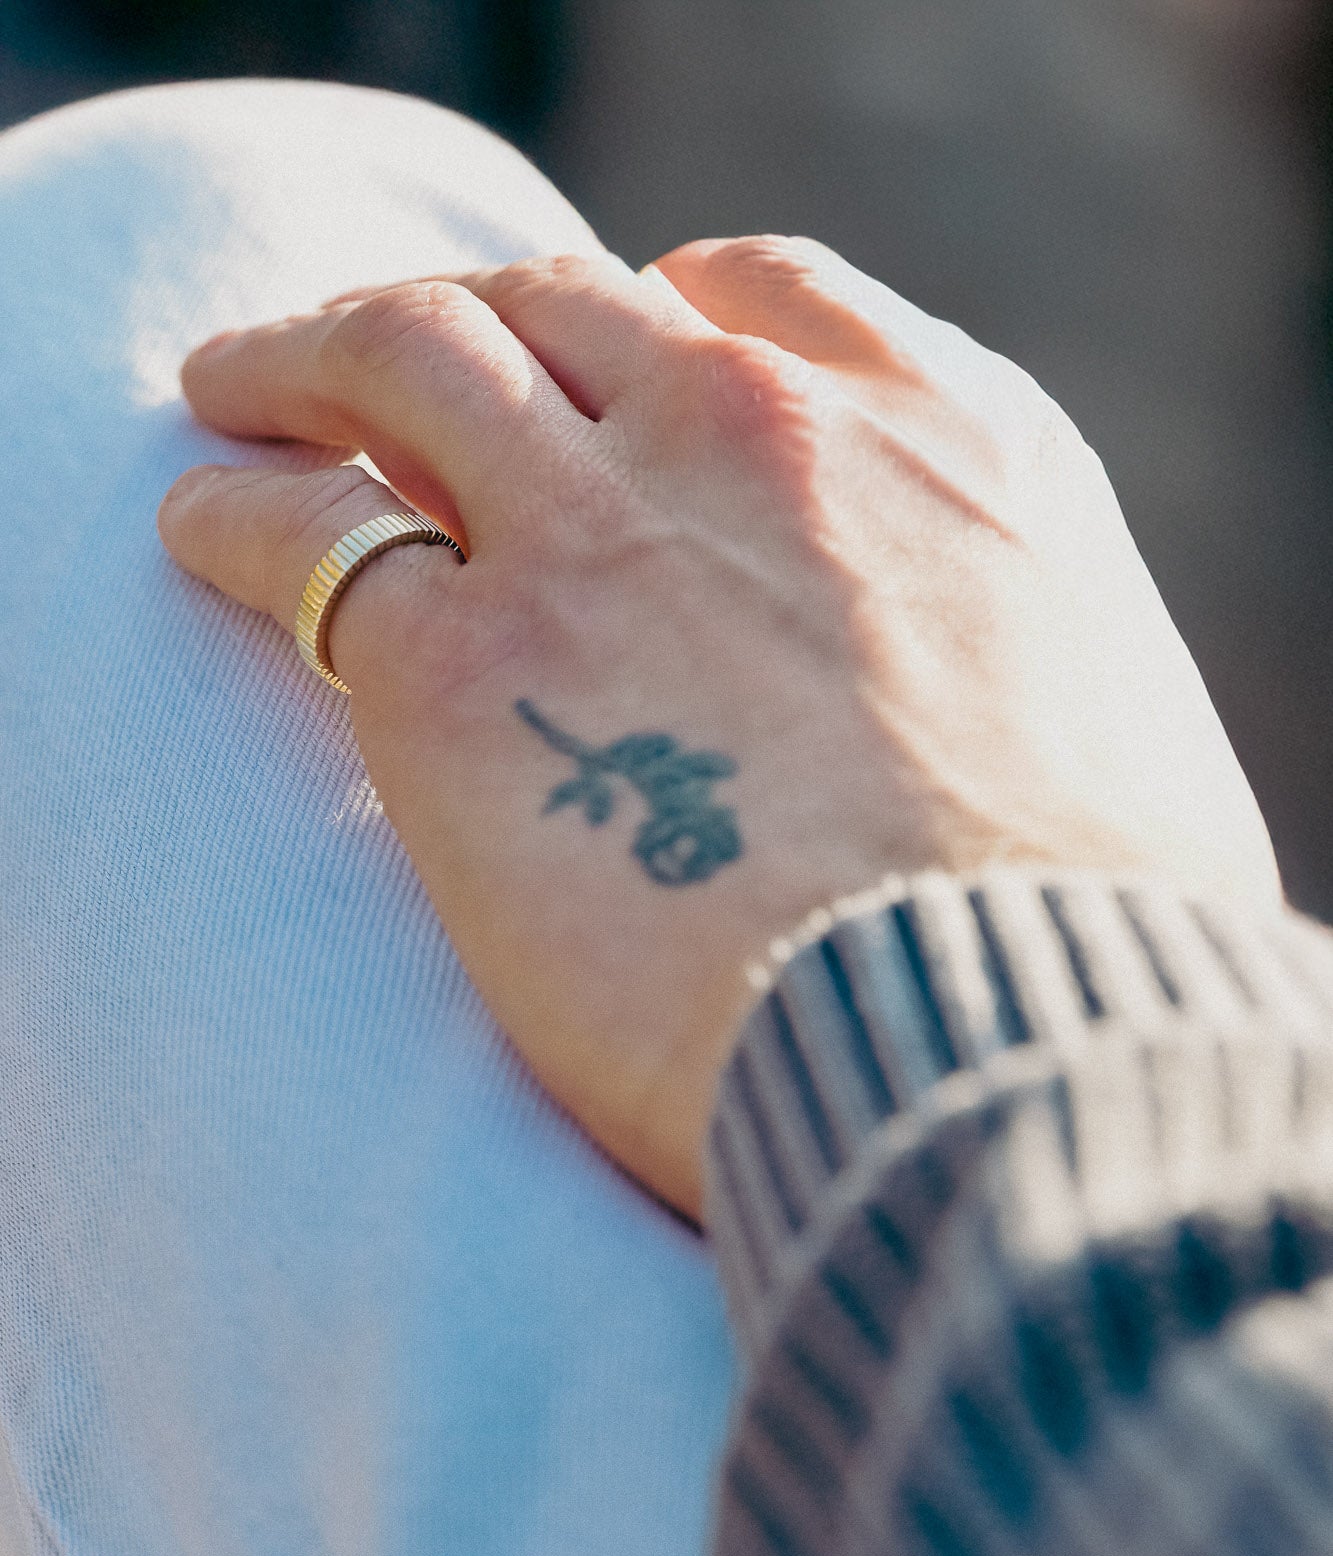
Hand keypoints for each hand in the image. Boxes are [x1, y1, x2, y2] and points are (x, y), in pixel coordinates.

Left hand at [158, 236, 1278, 1217]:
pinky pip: (304, 538)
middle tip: (373, 359)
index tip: (597, 367)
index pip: (758, 298)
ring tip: (236, 390)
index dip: (652, 319)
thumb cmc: (1086, 942)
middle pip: (557, 306)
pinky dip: (236, 515)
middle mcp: (764, 438)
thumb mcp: (1122, 721)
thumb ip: (1018, 643)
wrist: (985, 1038)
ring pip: (407, 356)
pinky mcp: (463, 667)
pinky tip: (203, 529)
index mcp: (942, 442)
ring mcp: (603, 529)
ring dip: (306, 357)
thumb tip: (958, 692)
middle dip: (457, 318)